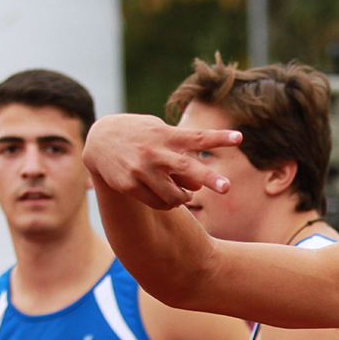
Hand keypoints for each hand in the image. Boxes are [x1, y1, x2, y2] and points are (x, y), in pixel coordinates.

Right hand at [83, 114, 240, 209]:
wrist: (98, 140)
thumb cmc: (141, 136)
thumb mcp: (161, 135)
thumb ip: (182, 156)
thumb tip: (198, 186)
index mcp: (167, 135)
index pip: (198, 137)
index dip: (219, 138)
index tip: (239, 138)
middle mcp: (155, 152)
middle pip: (186, 167)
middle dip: (208, 178)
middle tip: (226, 187)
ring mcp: (141, 170)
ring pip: (175, 195)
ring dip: (185, 198)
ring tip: (182, 194)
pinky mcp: (129, 185)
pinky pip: (159, 204)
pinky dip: (168, 204)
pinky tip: (164, 196)